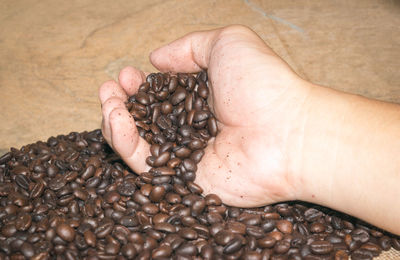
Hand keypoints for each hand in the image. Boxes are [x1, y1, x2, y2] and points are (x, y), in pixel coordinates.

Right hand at [99, 25, 310, 206]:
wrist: (289, 132)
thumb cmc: (263, 84)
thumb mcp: (227, 44)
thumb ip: (189, 47)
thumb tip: (155, 59)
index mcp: (202, 97)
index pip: (160, 93)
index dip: (140, 84)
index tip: (128, 75)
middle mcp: (192, 127)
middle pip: (145, 118)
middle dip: (122, 102)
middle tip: (110, 89)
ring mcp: (187, 154)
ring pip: (139, 141)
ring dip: (115, 121)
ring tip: (107, 102)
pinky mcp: (184, 179)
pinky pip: (145, 163)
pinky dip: (124, 142)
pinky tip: (116, 120)